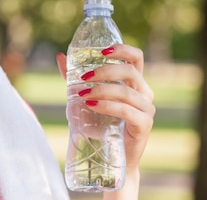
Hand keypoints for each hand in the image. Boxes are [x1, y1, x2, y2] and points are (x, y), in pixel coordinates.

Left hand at [57, 45, 154, 194]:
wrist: (111, 158)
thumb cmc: (100, 124)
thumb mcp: (86, 95)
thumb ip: (75, 77)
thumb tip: (60, 56)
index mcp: (134, 82)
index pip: (136, 57)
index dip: (122, 49)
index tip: (102, 50)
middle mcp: (144, 93)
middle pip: (130, 71)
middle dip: (104, 71)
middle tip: (83, 78)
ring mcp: (146, 109)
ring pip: (127, 91)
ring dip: (102, 90)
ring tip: (83, 95)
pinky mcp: (144, 125)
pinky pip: (127, 110)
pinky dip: (108, 105)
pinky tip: (92, 105)